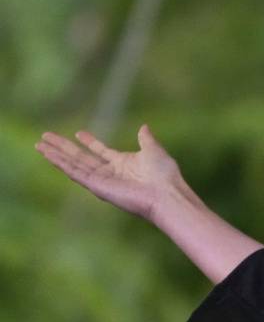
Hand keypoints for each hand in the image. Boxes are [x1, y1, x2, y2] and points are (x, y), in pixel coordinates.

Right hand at [35, 124, 190, 222]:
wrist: (166, 194)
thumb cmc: (165, 175)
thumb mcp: (154, 150)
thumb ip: (146, 139)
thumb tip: (144, 126)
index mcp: (123, 164)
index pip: (101, 151)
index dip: (89, 142)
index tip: (78, 133)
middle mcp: (110, 173)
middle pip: (81, 157)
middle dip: (63, 147)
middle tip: (46, 136)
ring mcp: (102, 181)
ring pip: (73, 165)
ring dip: (55, 155)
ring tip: (39, 145)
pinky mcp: (97, 187)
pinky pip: (75, 173)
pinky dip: (61, 164)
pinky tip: (48, 155)